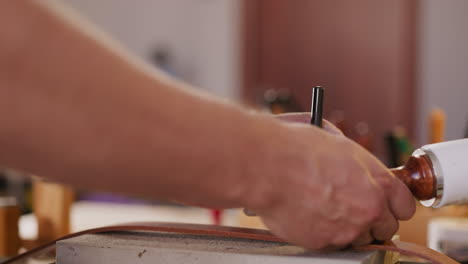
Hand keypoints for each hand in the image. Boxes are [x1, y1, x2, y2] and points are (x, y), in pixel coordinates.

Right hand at [246, 114, 414, 249]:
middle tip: (352, 209)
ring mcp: (347, 229)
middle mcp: (369, 208)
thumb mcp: (339, 144)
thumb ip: (358, 164)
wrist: (268, 166)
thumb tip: (357, 168)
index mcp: (378, 181)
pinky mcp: (324, 242)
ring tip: (324, 209)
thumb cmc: (297, 149)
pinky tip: (308, 214)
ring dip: (348, 228)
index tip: (386, 206)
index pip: (405, 206)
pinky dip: (322, 233)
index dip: (394, 206)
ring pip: (358, 239)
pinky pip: (330, 243)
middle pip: (386, 228)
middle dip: (372, 220)